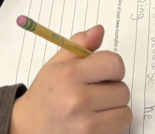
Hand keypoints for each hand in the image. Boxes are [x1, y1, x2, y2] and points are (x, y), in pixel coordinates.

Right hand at [8, 25, 129, 133]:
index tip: (104, 72)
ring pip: (125, 110)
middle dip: (113, 89)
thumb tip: (99, 30)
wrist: (29, 126)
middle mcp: (77, 99)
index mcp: (69, 74)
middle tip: (96, 91)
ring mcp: (85, 124)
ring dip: (115, 108)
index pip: (114, 63)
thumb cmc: (46, 93)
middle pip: (122, 89)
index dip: (113, 67)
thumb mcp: (56, 64)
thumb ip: (79, 44)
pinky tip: (96, 119)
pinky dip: (113, 123)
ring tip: (96, 107)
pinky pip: (120, 126)